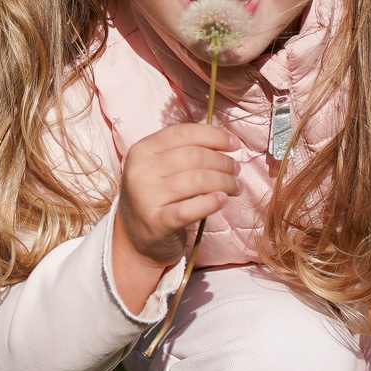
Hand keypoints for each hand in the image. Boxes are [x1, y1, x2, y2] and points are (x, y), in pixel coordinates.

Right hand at [110, 124, 239, 313]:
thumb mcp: (159, 167)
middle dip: (223, 162)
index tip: (234, 144)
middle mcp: (141, 171)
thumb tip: (221, 135)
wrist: (135, 238)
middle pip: (193, 156)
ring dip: (224, 182)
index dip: (213, 136)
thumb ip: (185, 148)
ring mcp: (147, 197)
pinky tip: (222, 200)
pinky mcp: (157, 223)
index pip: (182, 133)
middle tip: (236, 171)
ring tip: (235, 187)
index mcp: (141, 151)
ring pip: (197, 180)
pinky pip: (191, 209)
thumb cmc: (156, 196)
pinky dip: (211, 202)